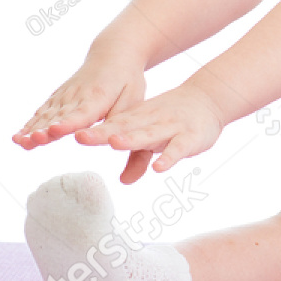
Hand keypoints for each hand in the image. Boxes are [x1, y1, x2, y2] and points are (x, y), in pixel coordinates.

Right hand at [13, 55, 148, 177]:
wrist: (113, 53)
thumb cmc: (126, 79)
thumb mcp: (132, 98)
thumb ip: (118, 119)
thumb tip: (108, 138)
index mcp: (98, 97)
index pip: (81, 113)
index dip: (68, 123)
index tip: (55, 131)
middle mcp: (77, 95)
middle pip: (58, 116)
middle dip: (43, 130)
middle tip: (30, 142)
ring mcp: (65, 95)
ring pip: (47, 114)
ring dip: (32, 129)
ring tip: (19, 142)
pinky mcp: (59, 96)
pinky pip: (43, 110)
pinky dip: (30, 123)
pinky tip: (19, 136)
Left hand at [72, 83, 224, 182]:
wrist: (208, 99)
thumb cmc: (174, 119)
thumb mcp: (154, 137)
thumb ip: (138, 159)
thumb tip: (123, 181)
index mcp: (138, 120)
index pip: (112, 126)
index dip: (93, 131)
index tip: (72, 135)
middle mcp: (150, 122)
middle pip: (124, 128)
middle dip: (103, 134)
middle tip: (81, 137)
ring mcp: (170, 128)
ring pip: (148, 134)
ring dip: (132, 139)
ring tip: (114, 144)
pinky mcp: (190, 138)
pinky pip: (178, 148)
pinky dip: (169, 157)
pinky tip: (159, 168)